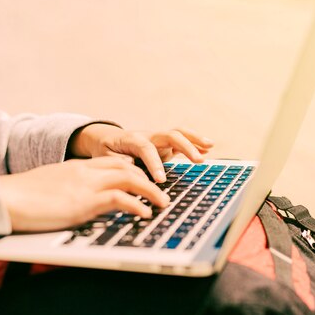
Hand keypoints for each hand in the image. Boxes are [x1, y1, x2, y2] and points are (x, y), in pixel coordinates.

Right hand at [0, 157, 168, 232]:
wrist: (4, 198)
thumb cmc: (22, 197)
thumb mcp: (52, 186)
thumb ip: (71, 188)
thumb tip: (80, 202)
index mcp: (77, 167)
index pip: (113, 162)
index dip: (133, 171)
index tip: (147, 181)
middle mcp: (85, 172)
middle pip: (127, 167)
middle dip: (149, 178)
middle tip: (163, 192)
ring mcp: (86, 185)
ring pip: (130, 179)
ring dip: (151, 191)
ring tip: (163, 204)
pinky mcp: (83, 202)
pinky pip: (119, 199)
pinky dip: (137, 205)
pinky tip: (145, 214)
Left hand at [69, 124, 213, 182]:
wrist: (105, 139)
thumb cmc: (105, 150)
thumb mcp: (104, 157)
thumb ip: (118, 163)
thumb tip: (132, 168)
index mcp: (132, 139)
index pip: (147, 149)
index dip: (155, 163)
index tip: (160, 180)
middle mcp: (148, 136)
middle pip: (170, 135)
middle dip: (186, 147)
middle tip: (198, 161)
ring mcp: (158, 139)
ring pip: (179, 134)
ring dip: (195, 139)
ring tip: (210, 146)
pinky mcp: (164, 145)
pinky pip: (182, 141)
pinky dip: (195, 144)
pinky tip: (207, 149)